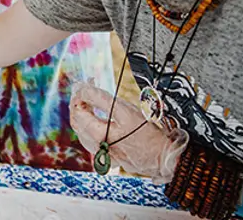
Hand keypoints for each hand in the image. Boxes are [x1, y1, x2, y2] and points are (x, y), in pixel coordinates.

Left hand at [69, 82, 187, 183]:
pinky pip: (92, 142)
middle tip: (87, 88)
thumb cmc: (148, 134)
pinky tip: (97, 120)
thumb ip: (102, 100)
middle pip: (77, 121)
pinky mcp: (111, 159)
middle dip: (79, 101)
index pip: (78, 110)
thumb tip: (84, 89)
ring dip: (83, 114)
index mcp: (99, 135)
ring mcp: (103, 155)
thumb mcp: (126, 111)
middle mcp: (98, 147)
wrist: (165, 157)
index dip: (79, 93)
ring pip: (82, 132)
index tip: (87, 83)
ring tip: (91, 101)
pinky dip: (90, 128)